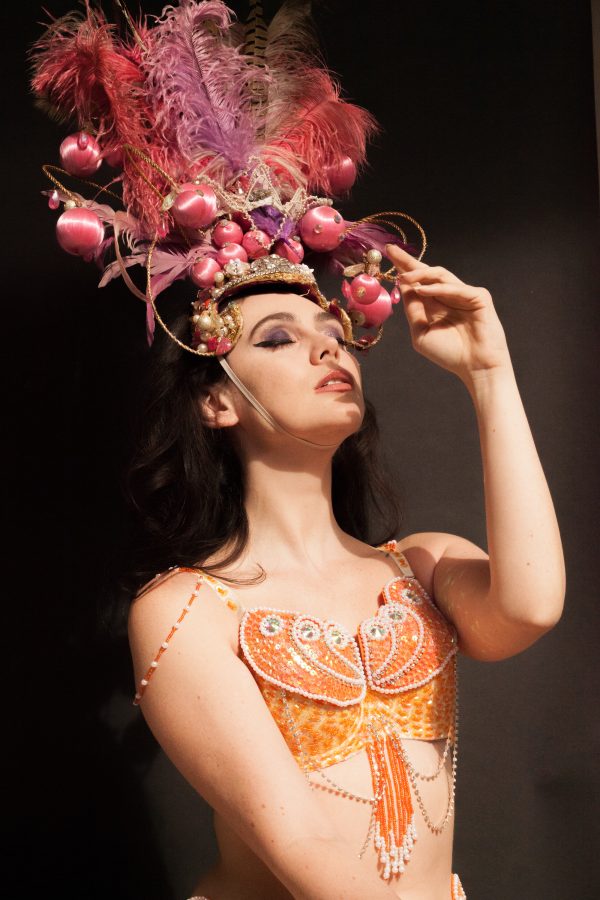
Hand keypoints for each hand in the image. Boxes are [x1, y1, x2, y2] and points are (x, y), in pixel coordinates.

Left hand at [386, 244, 511, 384]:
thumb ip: (413, 310)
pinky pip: (455, 288)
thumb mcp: (421, 333)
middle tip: (392, 250)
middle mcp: (448, 296)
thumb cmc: (450, 354)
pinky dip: (438, 288)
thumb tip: (402, 287)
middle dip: (409, 262)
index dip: (403, 268)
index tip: (387, 254)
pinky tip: (422, 290)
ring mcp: (464, 294)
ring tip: (403, 277)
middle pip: (427, 273)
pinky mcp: (478, 296)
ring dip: (420, 274)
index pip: (417, 282)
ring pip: (440, 275)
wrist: (475, 368)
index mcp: (435, 305)